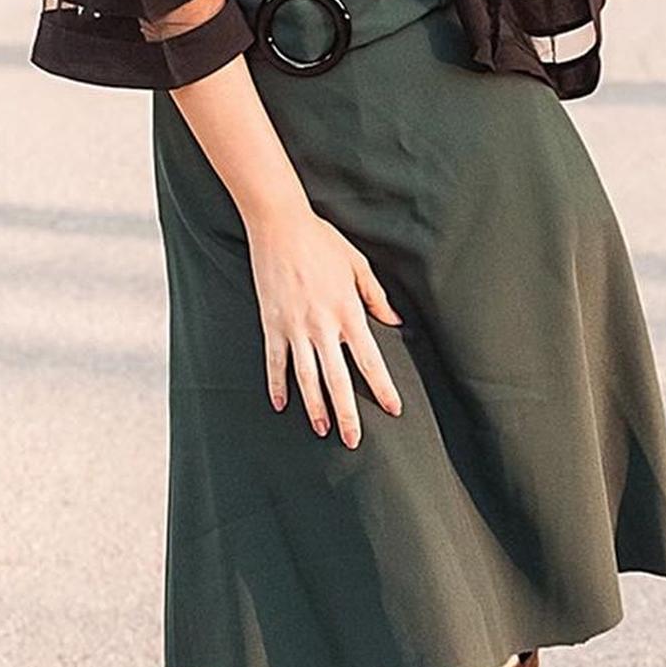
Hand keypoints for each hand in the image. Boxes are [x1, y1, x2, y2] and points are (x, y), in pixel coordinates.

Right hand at [245, 206, 404, 447]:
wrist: (279, 226)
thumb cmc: (322, 241)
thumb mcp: (357, 266)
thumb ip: (376, 297)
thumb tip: (394, 323)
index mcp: (348, 312)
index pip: (370, 360)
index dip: (383, 388)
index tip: (393, 409)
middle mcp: (322, 326)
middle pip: (338, 380)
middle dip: (347, 413)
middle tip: (352, 440)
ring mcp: (294, 328)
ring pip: (306, 378)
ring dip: (315, 407)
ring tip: (321, 429)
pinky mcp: (272, 324)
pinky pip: (275, 362)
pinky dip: (277, 385)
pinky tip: (281, 405)